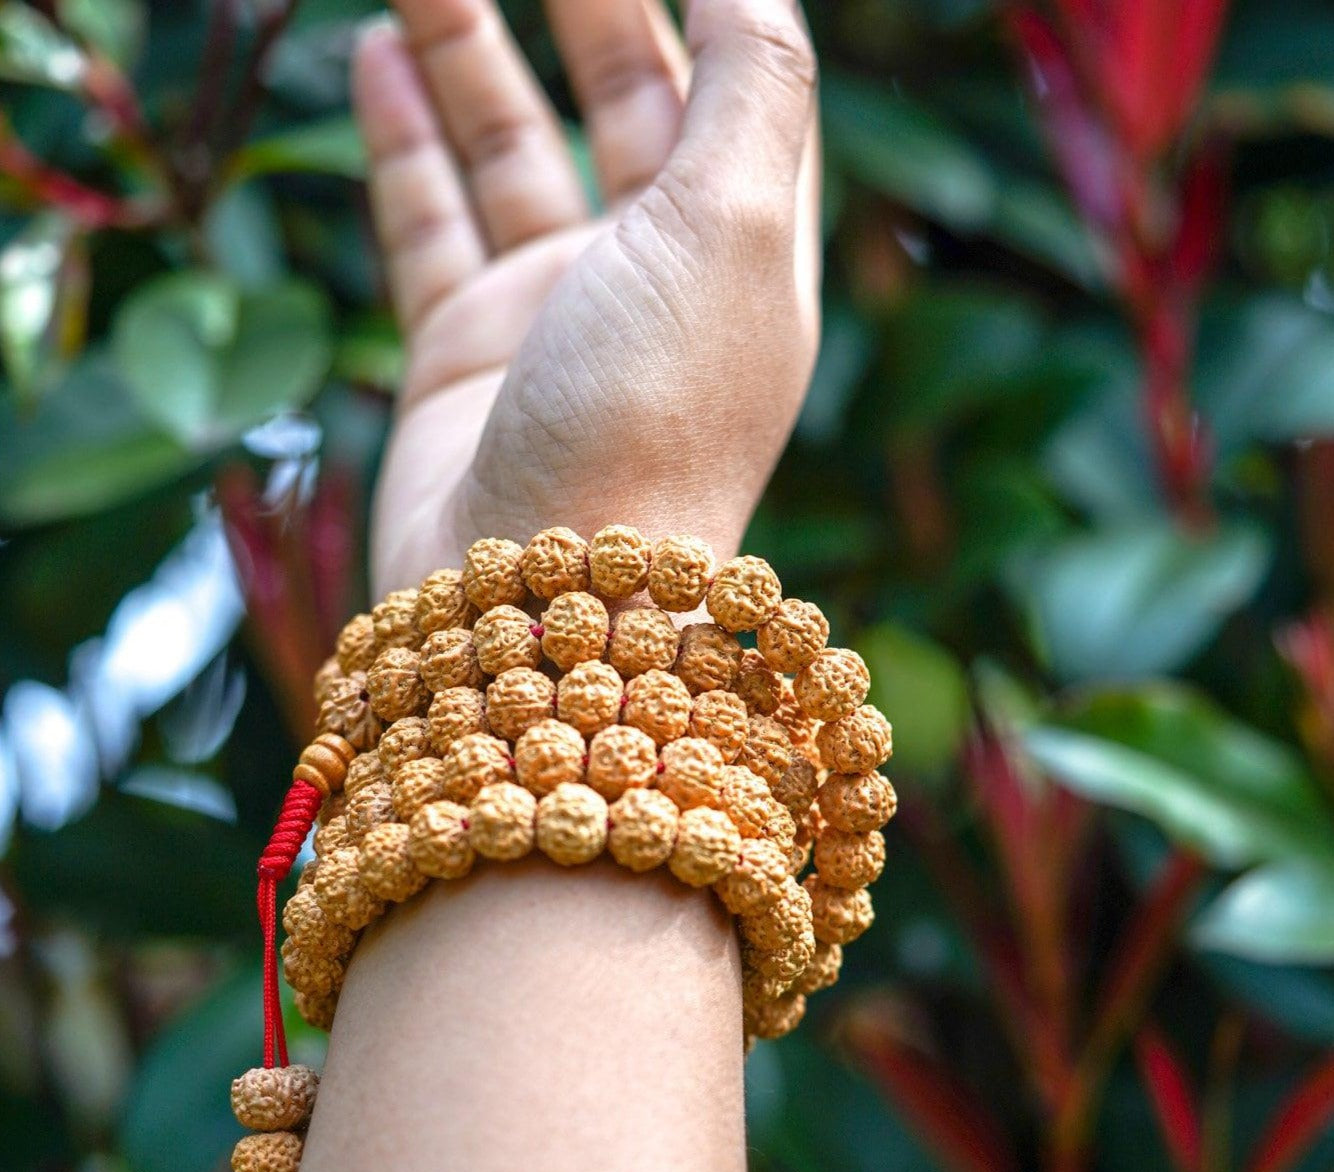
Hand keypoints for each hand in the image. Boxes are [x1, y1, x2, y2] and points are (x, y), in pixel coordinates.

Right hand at [352, 0, 820, 592]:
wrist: (542, 599)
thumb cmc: (651, 416)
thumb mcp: (731, 230)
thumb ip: (753, 87)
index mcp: (742, 250)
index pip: (736, 86)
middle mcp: (654, 281)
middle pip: (620, 100)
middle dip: (577, 0)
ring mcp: (554, 318)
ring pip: (510, 151)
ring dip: (470, 50)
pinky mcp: (464, 356)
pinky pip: (433, 225)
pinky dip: (409, 143)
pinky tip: (383, 59)